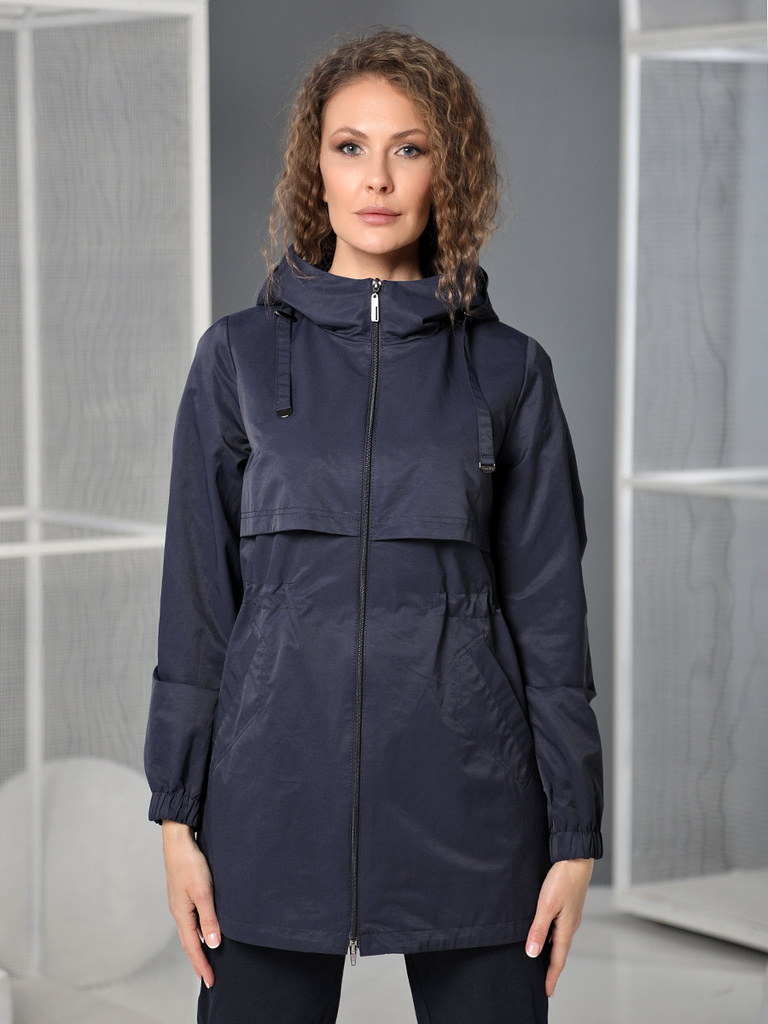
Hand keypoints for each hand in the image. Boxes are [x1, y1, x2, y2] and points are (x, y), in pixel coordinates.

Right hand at [162, 820, 220, 988]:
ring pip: (190, 931)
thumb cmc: (191, 864)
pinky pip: (192, 919)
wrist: (178, 841)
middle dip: (198, 960)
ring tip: (208, 958)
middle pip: (189, 942)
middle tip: (208, 976)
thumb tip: (213, 945)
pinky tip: (206, 929)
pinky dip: (199, 930)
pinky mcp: (184, 893)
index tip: (211, 981)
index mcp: (182, 914)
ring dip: (198, 946)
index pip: (193, 947)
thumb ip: (209, 918)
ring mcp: (180, 903)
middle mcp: (179, 911)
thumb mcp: (204, 892)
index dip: (202, 964)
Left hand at [525, 857, 592, 996]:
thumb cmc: (562, 879)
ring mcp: (569, 915)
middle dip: (551, 968)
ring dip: (551, 952)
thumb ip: (539, 929)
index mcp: (566, 929)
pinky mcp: (566, 905)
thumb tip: (533, 953)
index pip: (558, 960)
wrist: (575, 857)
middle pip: (559, 952)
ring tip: (541, 961)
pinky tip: (543, 933)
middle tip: (543, 981)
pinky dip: (551, 937)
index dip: (551, 977)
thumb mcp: (546, 905)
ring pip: (558, 940)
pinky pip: (558, 928)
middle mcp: (570, 925)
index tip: (546, 992)